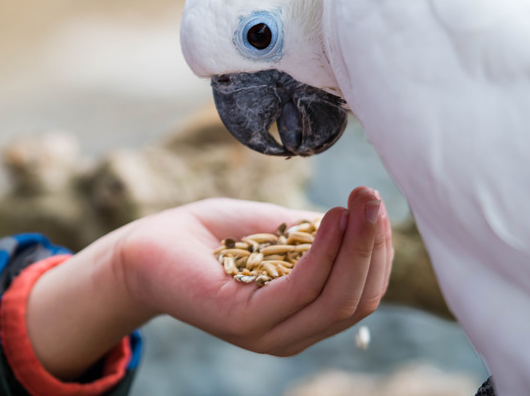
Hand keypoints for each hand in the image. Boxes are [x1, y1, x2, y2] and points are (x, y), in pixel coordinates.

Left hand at [25, 187, 391, 379]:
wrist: (152, 244)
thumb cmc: (215, 236)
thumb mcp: (281, 232)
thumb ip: (321, 236)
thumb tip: (368, 220)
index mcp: (303, 315)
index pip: (361, 294)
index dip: (377, 252)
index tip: (375, 204)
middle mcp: (291, 332)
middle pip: (356, 300)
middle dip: (374, 247)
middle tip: (373, 197)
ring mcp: (267, 332)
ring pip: (335, 300)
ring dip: (356, 247)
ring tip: (360, 202)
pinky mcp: (242, 321)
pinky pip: (298, 290)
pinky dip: (322, 254)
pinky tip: (330, 218)